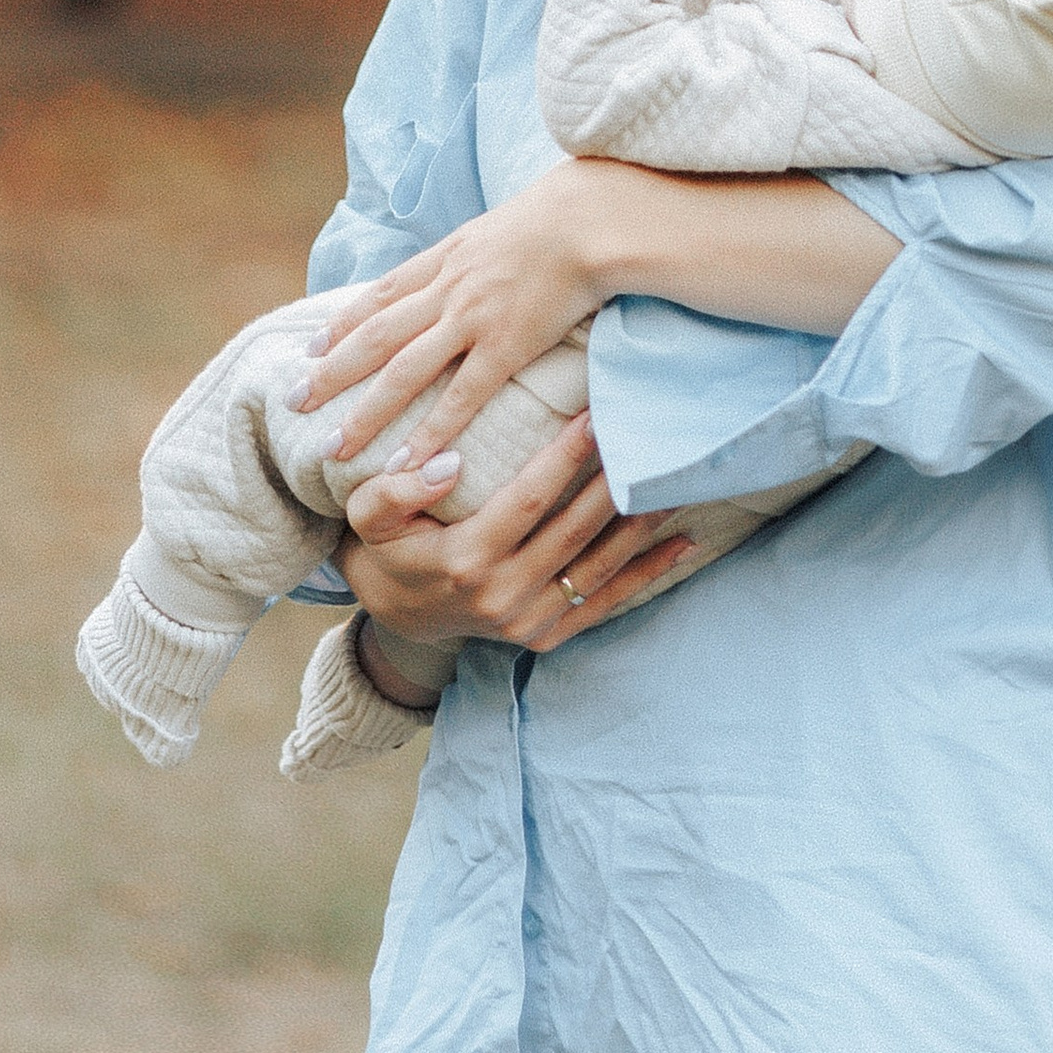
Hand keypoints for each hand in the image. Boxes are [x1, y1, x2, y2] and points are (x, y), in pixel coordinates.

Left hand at [290, 156, 638, 461]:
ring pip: (403, 370)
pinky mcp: (506, 344)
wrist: (592, 217)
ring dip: (364, 411)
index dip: (342, 323)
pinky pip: (459, 396)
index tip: (311, 348)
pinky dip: (429, 431)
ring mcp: (472, 317)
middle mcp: (448, 288)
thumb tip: (469, 263)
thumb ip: (477, 253)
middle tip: (294, 400)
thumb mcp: (502, 226)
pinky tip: (406, 461)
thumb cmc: (561, 218)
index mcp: (447, 256)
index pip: (381, 295)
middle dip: (331, 370)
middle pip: (375, 335)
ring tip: (333, 447)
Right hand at [339, 412, 692, 653]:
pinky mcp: (546, 637)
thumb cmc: (386, 546)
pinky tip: (682, 542)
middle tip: (648, 435)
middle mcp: (501, 597)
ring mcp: (527, 623)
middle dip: (614, 480)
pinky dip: (646, 574)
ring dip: (641, 525)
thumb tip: (448, 463)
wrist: (394, 613)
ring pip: (597, 568)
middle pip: (574, 532)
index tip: (595, 415)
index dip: (565, 457)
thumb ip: (399, 487)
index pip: (528, 500)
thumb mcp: (369, 512)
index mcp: (463, 560)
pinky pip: (604, 604)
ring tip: (677, 479)